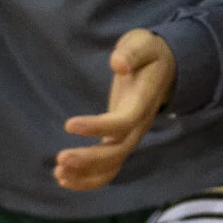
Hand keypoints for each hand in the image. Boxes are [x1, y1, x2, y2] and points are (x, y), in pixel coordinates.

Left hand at [56, 29, 175, 190]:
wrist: (163, 66)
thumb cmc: (148, 52)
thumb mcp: (142, 43)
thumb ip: (131, 53)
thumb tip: (118, 63)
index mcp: (144, 102)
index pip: (123, 123)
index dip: (97, 128)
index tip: (68, 124)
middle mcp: (139, 125)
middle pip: (118, 152)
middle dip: (89, 160)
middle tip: (60, 158)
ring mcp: (130, 135)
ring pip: (112, 165)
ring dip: (86, 174)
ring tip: (58, 173)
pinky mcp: (119, 139)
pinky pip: (108, 167)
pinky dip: (88, 178)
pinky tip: (64, 178)